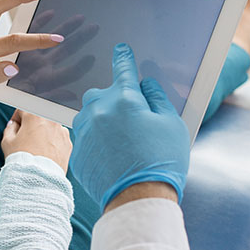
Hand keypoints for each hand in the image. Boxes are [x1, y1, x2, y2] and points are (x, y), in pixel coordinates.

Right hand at [1, 110, 72, 173]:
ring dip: (43, 133)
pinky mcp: (68, 143)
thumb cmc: (22, 159)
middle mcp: (51, 119)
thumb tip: (14, 125)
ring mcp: (61, 131)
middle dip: (31, 125)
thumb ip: (10, 128)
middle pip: (38, 118)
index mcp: (34, 115)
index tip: (15, 127)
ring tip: (36, 148)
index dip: (16, 119)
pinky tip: (46, 153)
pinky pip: (58, 138)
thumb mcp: (7, 142)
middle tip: (25, 139)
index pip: (22, 110)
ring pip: (49, 127)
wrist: (38, 178)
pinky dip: (52, 142)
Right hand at [11, 9, 100, 105]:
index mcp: (47, 80)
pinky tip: (52, 13)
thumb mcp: (29, 98)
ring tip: (80, 18)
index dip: (81, 67)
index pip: (70, 72)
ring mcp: (34, 55)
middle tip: (94, 28)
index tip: (92, 57)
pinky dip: (41, 21)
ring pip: (54, 38)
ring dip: (67, 27)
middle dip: (81, 39)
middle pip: (67, 51)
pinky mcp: (21, 47)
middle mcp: (43, 66)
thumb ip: (51, 95)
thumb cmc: (10, 98)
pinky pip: (33, 31)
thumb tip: (73, 95)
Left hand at [70, 43, 190, 209]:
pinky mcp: (78, 152)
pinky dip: (97, 143)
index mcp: (125, 99)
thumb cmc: (161, 161)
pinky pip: (87, 139)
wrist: (138, 199)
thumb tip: (146, 85)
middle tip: (132, 121)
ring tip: (122, 143)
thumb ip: (157, 97)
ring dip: (103, 122)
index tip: (121, 50)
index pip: (123, 69)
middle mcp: (99, 110)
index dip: (124, 58)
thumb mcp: (171, 124)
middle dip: (115, 101)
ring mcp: (84, 132)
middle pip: (103, 94)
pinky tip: (113, 157)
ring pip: (91, 116)